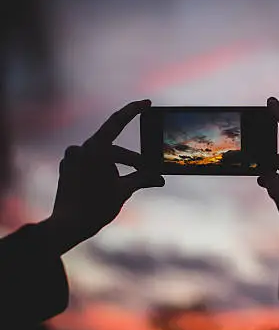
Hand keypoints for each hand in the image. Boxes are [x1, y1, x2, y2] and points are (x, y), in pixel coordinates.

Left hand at [41, 100, 164, 253]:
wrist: (68, 226)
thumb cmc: (97, 207)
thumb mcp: (125, 190)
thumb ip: (143, 178)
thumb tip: (160, 178)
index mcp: (95, 148)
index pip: (118, 121)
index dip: (134, 110)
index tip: (147, 103)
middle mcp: (81, 148)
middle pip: (114, 149)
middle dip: (133, 161)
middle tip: (151, 174)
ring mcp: (71, 157)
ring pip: (103, 156)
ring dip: (119, 167)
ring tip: (131, 183)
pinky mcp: (67, 167)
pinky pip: (90, 162)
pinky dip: (104, 169)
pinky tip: (111, 183)